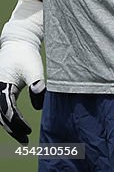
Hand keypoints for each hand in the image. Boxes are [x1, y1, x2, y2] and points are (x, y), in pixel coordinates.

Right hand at [0, 0, 45, 143]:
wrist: (18, 43)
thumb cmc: (26, 55)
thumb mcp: (34, 69)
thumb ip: (37, 85)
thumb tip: (40, 105)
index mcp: (2, 87)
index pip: (8, 112)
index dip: (17, 123)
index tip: (29, 131)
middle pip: (1, 117)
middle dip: (12, 129)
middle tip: (25, 139)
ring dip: (9, 126)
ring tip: (22, 136)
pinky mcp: (1, 90)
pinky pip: (2, 108)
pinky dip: (8, 117)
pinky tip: (18, 125)